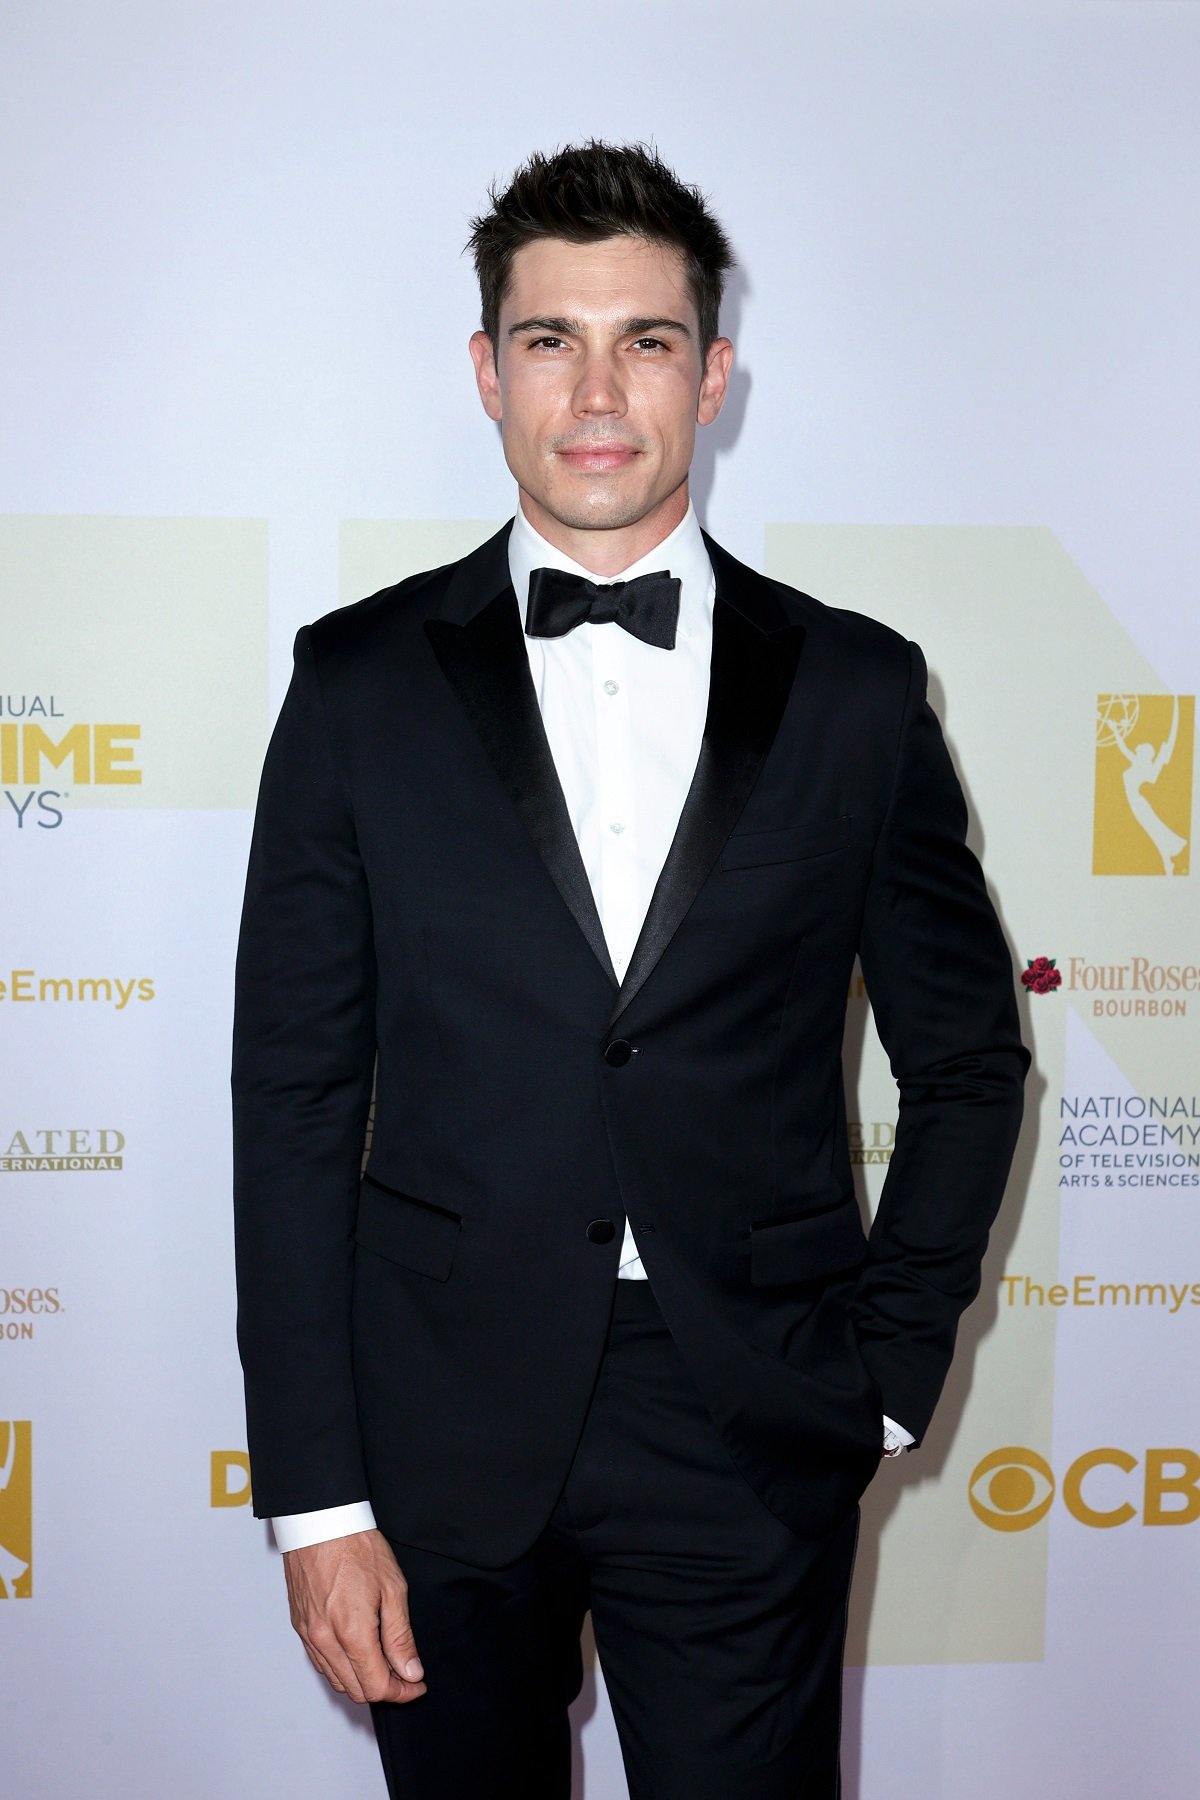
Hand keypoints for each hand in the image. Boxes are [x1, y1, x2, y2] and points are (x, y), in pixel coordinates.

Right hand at [283, 1529, 426, 1704]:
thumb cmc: (357, 1547)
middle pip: (356, 1690)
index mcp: (351, 1632)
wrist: (320, 1522)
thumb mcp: (393, 1588)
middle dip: (384, 1689)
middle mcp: (325, 1640)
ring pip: (336, 1681)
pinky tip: (358, 1652)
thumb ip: (400, 1637)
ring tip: (384, 1662)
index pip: (377, 1686)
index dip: (402, 1692)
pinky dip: (341, 1668)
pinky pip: (321, 1663)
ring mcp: (309, 1635)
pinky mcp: (300, 1627)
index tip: (417, 1684)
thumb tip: (410, 1673)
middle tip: (405, 1673)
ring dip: (362, 1681)